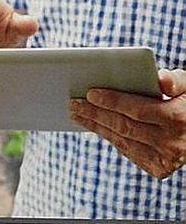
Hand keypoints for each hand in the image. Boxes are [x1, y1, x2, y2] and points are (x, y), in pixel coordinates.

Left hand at [69, 69, 185, 177]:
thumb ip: (176, 80)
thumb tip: (161, 80)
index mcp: (177, 119)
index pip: (137, 110)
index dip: (113, 102)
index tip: (90, 93)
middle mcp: (171, 143)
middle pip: (124, 126)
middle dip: (96, 114)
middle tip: (73, 103)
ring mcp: (164, 159)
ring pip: (122, 141)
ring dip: (96, 127)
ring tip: (77, 113)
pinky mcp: (158, 169)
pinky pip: (128, 151)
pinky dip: (111, 137)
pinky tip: (96, 126)